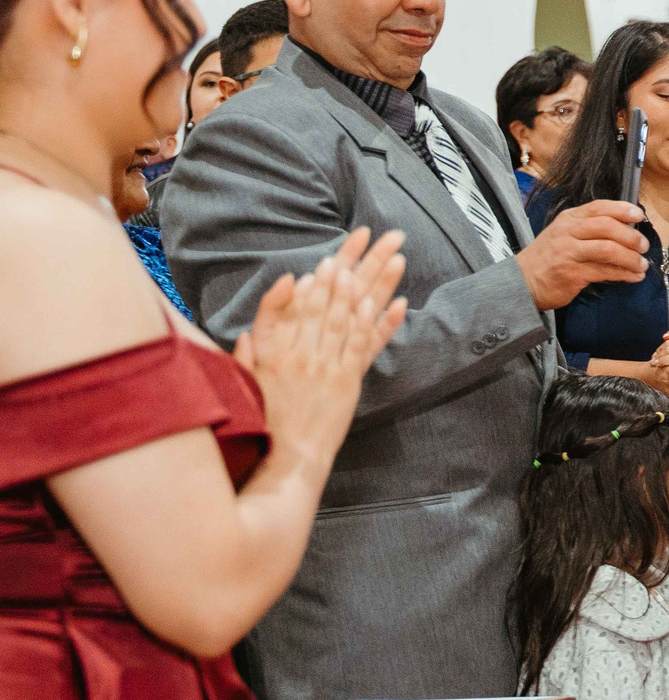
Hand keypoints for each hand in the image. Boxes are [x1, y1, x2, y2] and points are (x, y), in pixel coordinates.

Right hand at [237, 228, 408, 470]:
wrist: (285, 459)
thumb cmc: (264, 424)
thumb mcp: (245, 385)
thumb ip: (247, 356)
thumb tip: (247, 333)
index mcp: (275, 350)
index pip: (297, 307)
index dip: (316, 283)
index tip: (330, 261)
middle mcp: (301, 352)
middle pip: (329, 301)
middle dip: (352, 267)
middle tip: (372, 239)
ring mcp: (326, 366)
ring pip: (350, 316)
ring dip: (373, 284)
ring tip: (391, 257)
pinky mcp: (347, 382)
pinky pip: (364, 345)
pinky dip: (377, 321)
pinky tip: (392, 300)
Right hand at [517, 200, 647, 310]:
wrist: (522, 281)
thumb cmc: (549, 256)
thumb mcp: (565, 234)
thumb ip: (590, 228)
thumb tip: (627, 229)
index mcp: (569, 218)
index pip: (598, 207)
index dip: (622, 209)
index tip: (639, 216)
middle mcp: (568, 232)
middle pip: (607, 227)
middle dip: (631, 237)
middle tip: (644, 246)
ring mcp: (569, 253)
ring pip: (608, 250)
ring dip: (631, 258)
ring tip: (642, 265)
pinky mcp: (572, 273)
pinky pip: (605, 271)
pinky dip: (624, 274)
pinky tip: (634, 276)